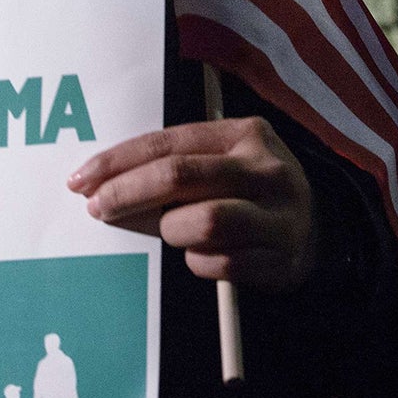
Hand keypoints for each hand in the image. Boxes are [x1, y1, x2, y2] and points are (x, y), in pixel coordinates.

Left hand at [69, 116, 316, 290]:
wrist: (315, 231)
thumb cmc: (250, 191)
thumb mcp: (226, 158)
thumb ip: (179, 161)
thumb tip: (104, 182)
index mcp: (244, 134)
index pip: (167, 143)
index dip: (119, 162)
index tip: (82, 180)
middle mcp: (265, 169)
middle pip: (179, 176)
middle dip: (128, 193)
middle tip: (98, 208)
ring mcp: (277, 214)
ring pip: (201, 223)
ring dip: (173, 232)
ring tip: (175, 232)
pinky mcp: (279, 256)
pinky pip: (218, 263)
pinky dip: (198, 263)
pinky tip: (201, 255)